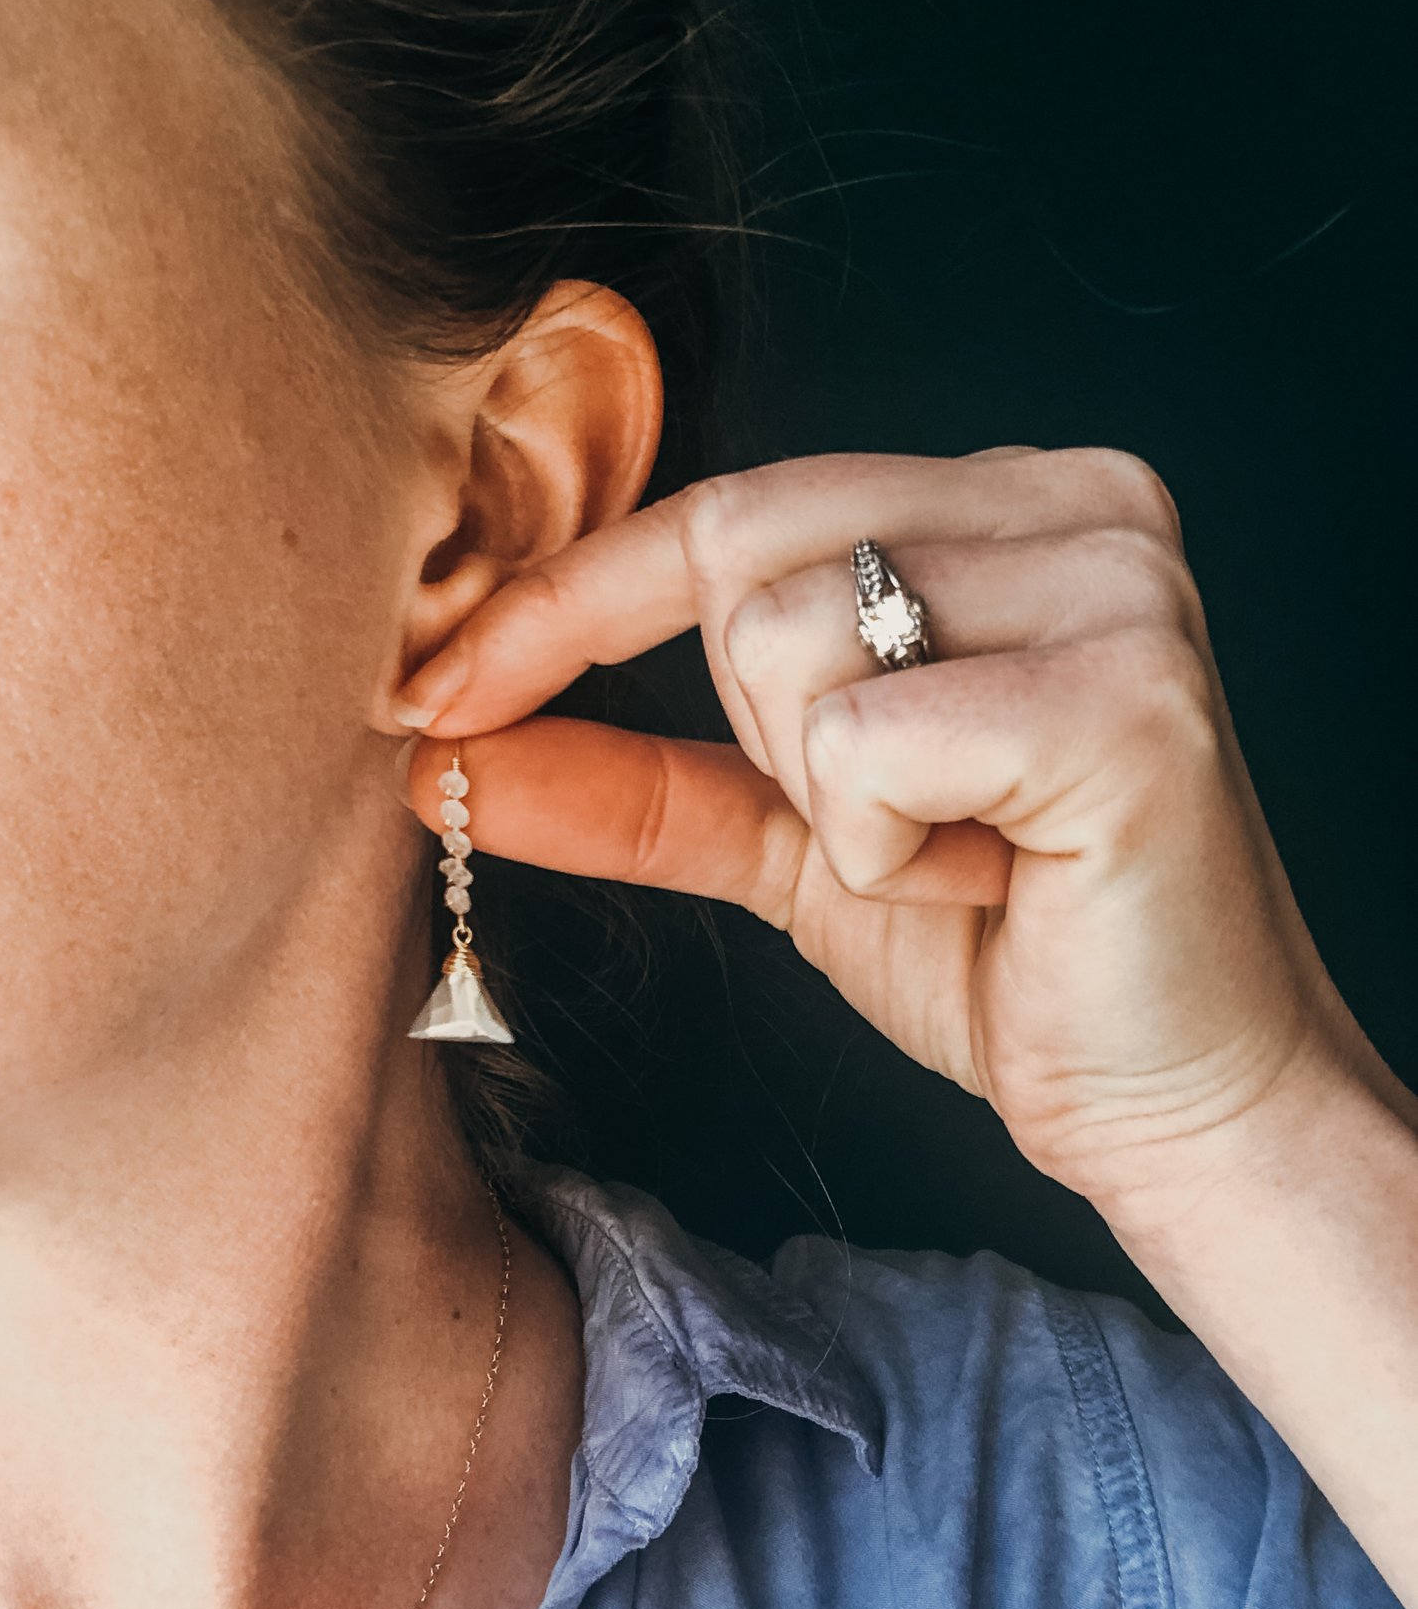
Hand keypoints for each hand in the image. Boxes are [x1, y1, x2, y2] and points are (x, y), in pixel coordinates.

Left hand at [393, 448, 1395, 1227]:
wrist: (1169, 1104)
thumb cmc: (1001, 957)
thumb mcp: (792, 842)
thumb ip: (634, 776)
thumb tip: (447, 750)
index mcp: (1009, 506)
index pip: (734, 506)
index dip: (568, 601)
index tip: (440, 690)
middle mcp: (1081, 503)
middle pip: (745, 553)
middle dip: (760, 734)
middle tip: (891, 829)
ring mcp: (1119, 585)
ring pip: (789, 642)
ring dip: (832, 807)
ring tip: (960, 857)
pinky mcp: (1128, 697)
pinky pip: (864, 743)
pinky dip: (883, 849)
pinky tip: (995, 881)